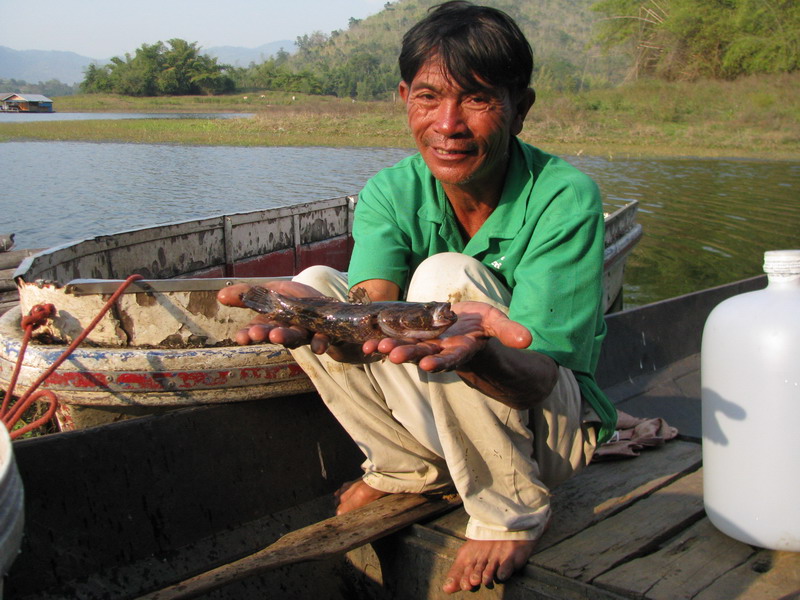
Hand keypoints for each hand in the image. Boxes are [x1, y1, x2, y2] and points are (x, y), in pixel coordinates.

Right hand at [217, 281, 331, 351]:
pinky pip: (323, 339)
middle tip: (257, 334)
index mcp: (272, 321)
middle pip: (274, 333)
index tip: (241, 337)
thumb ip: (248, 294)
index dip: (248, 334)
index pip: (256, 329)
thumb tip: (219, 295)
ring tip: (277, 335)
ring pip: (295, 337)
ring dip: (286, 337)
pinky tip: (317, 347)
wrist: (330, 309)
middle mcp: (287, 330)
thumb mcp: (272, 291)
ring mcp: (306, 333)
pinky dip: (320, 343)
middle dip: (265, 334)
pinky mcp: (325, 334)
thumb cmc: (297, 300)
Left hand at [361, 301, 531, 371]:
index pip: (452, 359)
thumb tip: (527, 339)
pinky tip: (365, 345)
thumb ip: (509, 332)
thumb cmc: (482, 326)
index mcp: (461, 350)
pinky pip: (395, 341)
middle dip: (409, 356)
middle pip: (424, 355)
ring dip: (391, 350)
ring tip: (374, 349)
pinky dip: (381, 343)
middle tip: (392, 356)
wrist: (465, 325)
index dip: (440, 362)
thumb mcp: (497, 324)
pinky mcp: (413, 337)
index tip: (428, 365)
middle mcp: (441, 351)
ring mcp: (425, 345)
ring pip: (407, 349)